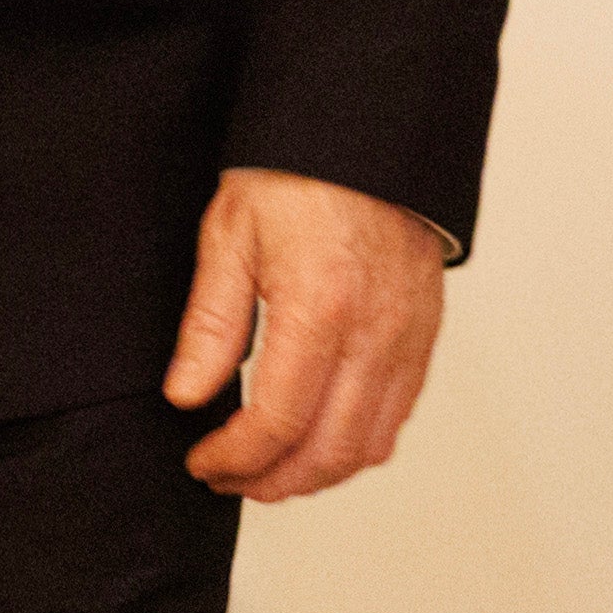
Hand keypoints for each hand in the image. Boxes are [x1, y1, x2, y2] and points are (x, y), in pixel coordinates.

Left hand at [162, 168, 444, 498]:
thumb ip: (211, 325)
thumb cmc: (295, 171)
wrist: (366, 131)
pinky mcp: (426, 334)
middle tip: (228, 479)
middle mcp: (374, 334)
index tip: (202, 461)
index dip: (235, 457)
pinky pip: (398, 415)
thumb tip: (186, 395)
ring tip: (268, 471)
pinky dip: (358, 445)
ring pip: (370, 446)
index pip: (277, 421)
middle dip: (273, 481)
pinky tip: (319, 439)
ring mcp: (408, 338)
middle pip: (329, 450)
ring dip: (318, 474)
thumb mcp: (228, 234)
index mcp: (319, 308)